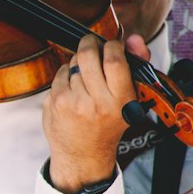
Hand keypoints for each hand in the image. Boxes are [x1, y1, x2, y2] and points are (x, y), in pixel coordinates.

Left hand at [42, 34, 142, 193]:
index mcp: (121, 102)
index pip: (114, 60)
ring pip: (73, 63)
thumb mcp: (130, 100)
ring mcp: (73, 103)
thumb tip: (134, 38)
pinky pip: (60, 73)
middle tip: (92, 45)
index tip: (112, 46)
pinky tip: (72, 88)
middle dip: (90, 44)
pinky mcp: (56, 103)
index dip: (112, 45)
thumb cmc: (109, 124)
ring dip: (78, 62)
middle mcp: (97, 103)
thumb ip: (136, 65)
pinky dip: (65, 75)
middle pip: (89, 55)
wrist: (83, 155)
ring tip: (84, 77)